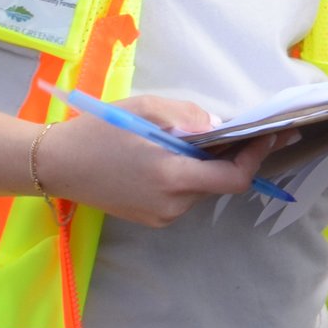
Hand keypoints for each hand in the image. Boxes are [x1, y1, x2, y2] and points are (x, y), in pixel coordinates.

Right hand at [31, 94, 289, 226]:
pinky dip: (188, 175)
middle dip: (234, 156)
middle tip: (243, 131)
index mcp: (172, 177)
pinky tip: (174, 155)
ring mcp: (160, 216)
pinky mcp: (150, 218)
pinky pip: (182, 195)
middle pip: (219, 183)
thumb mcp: (147, 109)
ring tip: (196, 138)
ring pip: (201, 189)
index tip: (272, 135)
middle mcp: (171, 205)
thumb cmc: (99, 130)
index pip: (233, 177)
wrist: (56, 164)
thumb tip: (221, 126)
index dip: (257, 157)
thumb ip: (189, 118)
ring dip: (208, 165)